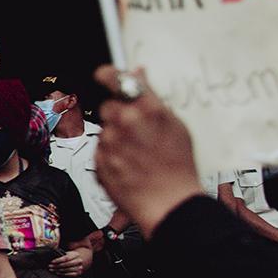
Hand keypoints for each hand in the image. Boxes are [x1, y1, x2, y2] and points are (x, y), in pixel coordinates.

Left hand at [50, 248, 92, 277]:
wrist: (80, 259)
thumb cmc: (71, 256)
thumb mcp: (67, 253)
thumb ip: (61, 254)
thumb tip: (52, 256)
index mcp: (76, 254)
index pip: (66, 258)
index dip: (58, 260)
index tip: (52, 261)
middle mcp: (79, 261)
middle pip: (66, 264)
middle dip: (57, 266)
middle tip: (50, 266)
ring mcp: (79, 267)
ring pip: (67, 270)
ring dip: (58, 270)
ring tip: (52, 269)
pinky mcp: (78, 273)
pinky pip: (69, 274)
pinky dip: (62, 274)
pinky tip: (57, 272)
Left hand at [92, 67, 205, 238]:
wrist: (169, 203)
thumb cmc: (178, 167)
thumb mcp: (175, 125)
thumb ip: (151, 96)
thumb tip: (138, 73)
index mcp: (148, 109)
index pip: (119, 80)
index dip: (108, 75)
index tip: (104, 74)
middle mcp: (126, 122)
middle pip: (109, 106)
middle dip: (120, 115)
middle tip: (137, 131)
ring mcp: (111, 142)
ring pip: (105, 129)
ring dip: (116, 137)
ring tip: (137, 153)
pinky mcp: (99, 160)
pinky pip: (101, 150)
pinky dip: (112, 155)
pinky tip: (129, 165)